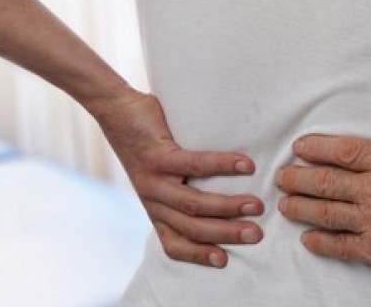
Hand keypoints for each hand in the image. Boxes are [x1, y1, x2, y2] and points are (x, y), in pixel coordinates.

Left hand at [89, 91, 263, 267]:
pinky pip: (194, 165)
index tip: (224, 260)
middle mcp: (153, 199)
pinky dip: (223, 165)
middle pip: (190, 227)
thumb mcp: (160, 175)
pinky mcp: (158, 156)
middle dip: (226, 234)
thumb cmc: (147, 141)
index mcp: (155, 208)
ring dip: (227, 206)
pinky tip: (245, 165)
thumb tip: (230, 190)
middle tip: (256, 234)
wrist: (115, 110)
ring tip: (256, 205)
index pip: (173, 242)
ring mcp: (154, 179)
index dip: (197, 254)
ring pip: (192, 203)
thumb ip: (184, 187)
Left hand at [276, 115, 370, 287]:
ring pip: (325, 212)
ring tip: (285, 204)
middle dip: (298, 177)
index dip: (319, 147)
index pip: (348, 150)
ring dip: (300, 207)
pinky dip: (319, 242)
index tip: (301, 145)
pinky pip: (337, 246)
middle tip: (282, 175)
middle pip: (326, 181)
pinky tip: (307, 239)